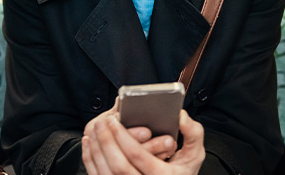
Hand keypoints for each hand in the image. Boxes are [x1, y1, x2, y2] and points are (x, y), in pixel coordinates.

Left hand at [82, 107, 204, 174]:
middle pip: (119, 166)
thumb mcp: (194, 154)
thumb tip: (180, 116)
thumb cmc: (181, 172)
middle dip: (107, 141)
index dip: (124, 137)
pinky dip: (90, 158)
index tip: (115, 119)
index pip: (138, 157)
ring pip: (105, 173)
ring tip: (95, 128)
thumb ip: (193, 133)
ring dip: (96, 148)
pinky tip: (89, 141)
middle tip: (102, 121)